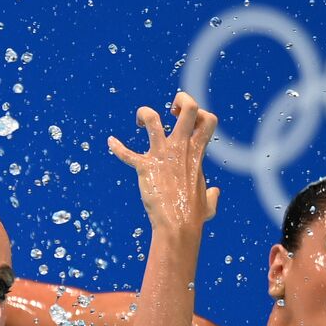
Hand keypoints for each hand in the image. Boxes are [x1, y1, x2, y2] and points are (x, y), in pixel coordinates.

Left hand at [108, 91, 220, 232]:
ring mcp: (162, 155)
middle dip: (182, 99)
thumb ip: (212, 195)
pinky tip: (111, 142)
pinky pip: (126, 153)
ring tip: (140, 120)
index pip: (208, 119)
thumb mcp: (208, 203)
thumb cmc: (193, 216)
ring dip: (145, 114)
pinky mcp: (145, 167)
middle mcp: (181, 148)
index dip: (201, 114)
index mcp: (197, 153)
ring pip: (152, 119)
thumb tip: (214, 193)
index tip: (192, 123)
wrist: (177, 225)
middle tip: (172, 110)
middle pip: (189, 108)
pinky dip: (117, 147)